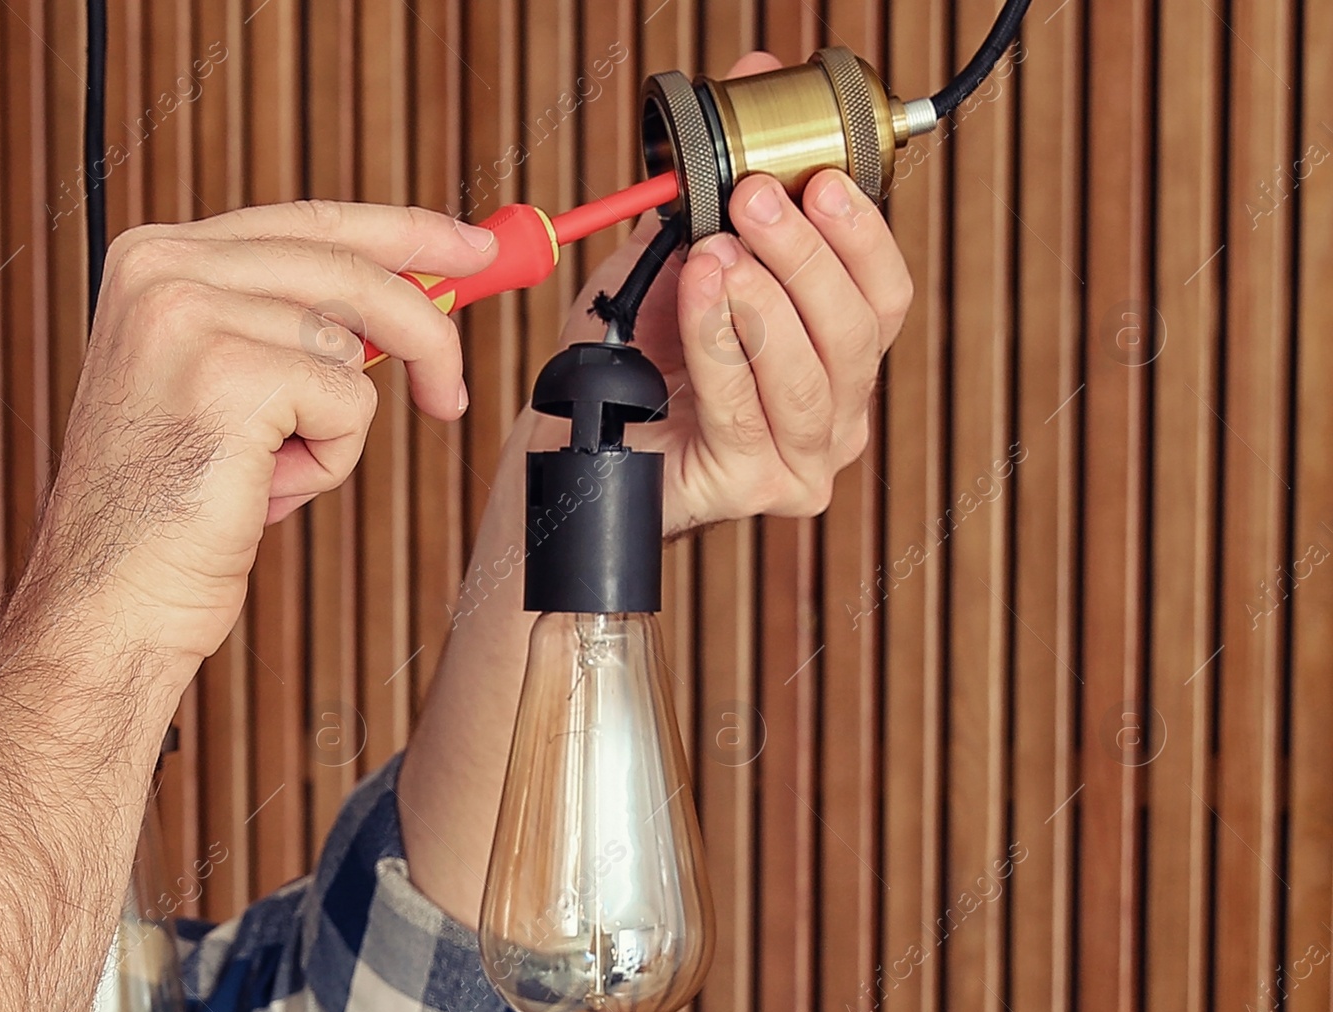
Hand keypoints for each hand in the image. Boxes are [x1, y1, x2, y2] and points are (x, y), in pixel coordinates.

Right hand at [18, 201, 497, 677]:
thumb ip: (292, 323)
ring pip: (352, 347)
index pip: (309, 222)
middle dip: (426, 326)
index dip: (402, 234)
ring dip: (334, 427)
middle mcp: (164, 268)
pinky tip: (260, 488)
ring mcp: (191, 315)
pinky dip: (328, 460)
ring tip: (262, 470)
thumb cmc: (168, 509)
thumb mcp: (222, 384)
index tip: (470, 249)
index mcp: (155, 258)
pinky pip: (349, 403)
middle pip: (349, 268)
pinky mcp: (229, 374)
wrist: (108, 597)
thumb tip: (414, 295)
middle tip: (450, 389)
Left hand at [550, 50, 912, 532]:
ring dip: (763, 302)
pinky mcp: (753, 487)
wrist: (573, 439)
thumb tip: (755, 78)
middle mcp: (838, 411)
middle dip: (806, 256)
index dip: (862, 234)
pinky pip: (746, 410)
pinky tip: (702, 297)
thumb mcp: (675, 256)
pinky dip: (721, 346)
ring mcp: (802, 459)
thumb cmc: (630, 356)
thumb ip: (718, 184)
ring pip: (809, 375)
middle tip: (755, 201)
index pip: (884, 294)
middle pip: (859, 331)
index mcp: (837, 353)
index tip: (820, 179)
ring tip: (718, 253)